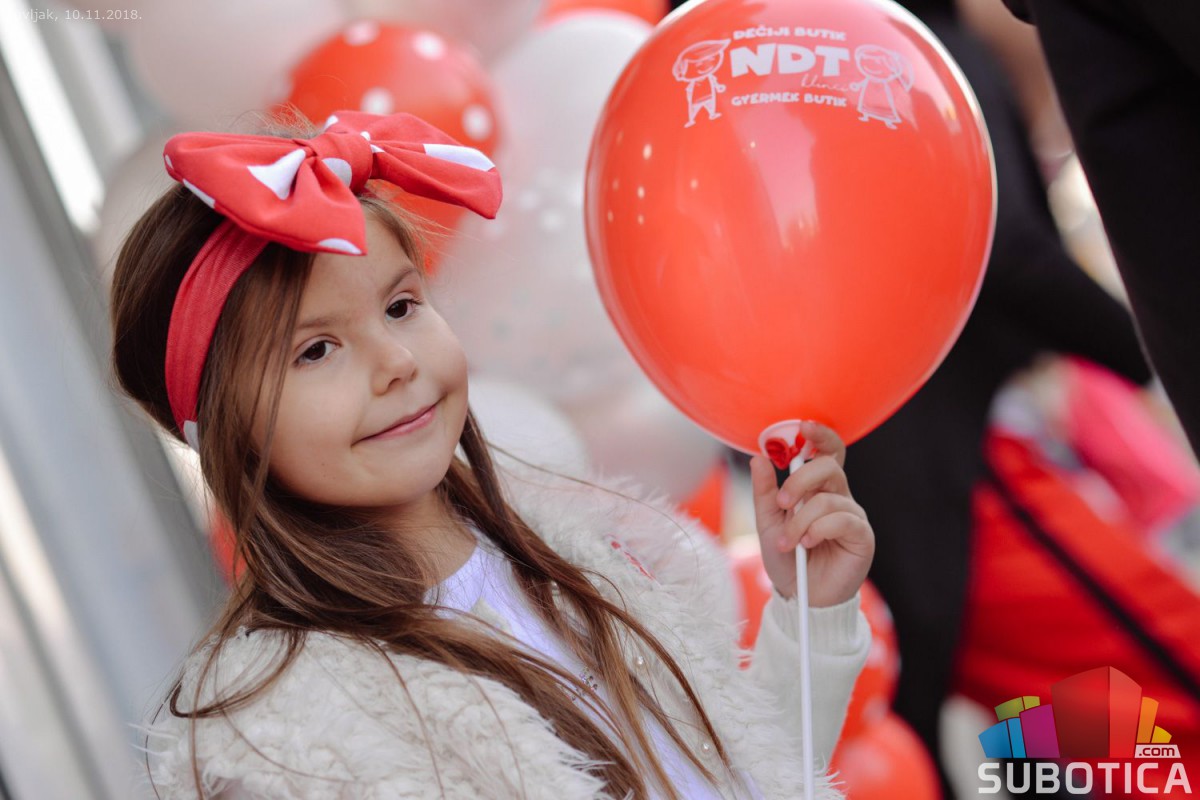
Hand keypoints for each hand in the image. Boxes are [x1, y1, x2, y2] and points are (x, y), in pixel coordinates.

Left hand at [748, 421, 873, 606]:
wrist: (799, 597)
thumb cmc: (788, 560)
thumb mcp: (767, 524)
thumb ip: (765, 492)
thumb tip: (759, 457)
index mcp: (819, 489)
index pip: (827, 452)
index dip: (820, 435)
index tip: (803, 426)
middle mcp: (839, 497)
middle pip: (829, 466)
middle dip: (799, 481)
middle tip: (781, 504)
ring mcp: (852, 516)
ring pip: (828, 498)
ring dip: (801, 520)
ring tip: (790, 542)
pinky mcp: (862, 536)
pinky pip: (843, 519)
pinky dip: (818, 529)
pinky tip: (808, 544)